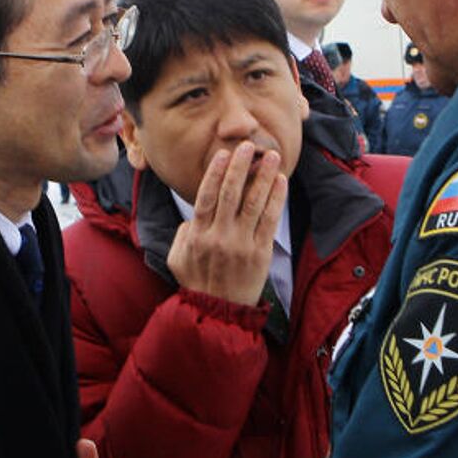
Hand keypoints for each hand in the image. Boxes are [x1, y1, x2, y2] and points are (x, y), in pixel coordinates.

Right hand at [167, 142, 286, 306]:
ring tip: (271, 157)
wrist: (218, 312)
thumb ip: (182, 233)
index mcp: (198, 234)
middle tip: (249, 146)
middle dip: (240, 167)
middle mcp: (219, 236)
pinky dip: (275, 199)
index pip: (206, 196)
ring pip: (253, 203)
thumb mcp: (176, 257)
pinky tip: (280, 182)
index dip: (215, 172)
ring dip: (263, 177)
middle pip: (230, 193)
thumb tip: (192, 216)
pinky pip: (269, 220)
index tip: (224, 154)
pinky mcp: (260, 253)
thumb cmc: (196, 283)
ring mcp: (241, 244)